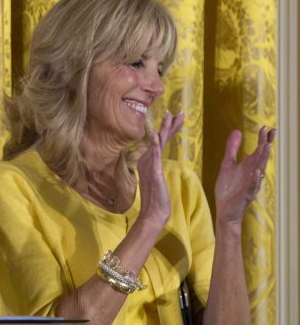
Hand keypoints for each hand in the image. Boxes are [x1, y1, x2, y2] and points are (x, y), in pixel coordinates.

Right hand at [136, 111, 184, 229]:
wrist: (153, 213)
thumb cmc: (157, 200)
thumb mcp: (156, 181)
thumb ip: (154, 170)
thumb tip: (155, 164)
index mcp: (150, 162)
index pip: (161, 141)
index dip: (168, 129)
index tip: (175, 117)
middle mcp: (148, 161)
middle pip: (160, 139)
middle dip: (168, 124)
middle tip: (176, 111)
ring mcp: (149, 166)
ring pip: (158, 143)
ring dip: (163, 129)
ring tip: (169, 115)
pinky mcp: (153, 172)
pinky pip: (154, 155)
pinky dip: (154, 144)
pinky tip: (156, 134)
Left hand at [215, 126, 275, 226]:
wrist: (224, 209)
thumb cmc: (228, 188)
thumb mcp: (228, 164)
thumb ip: (232, 149)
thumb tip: (237, 131)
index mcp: (249, 166)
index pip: (259, 150)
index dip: (262, 139)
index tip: (265, 127)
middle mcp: (253, 173)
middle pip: (262, 157)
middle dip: (265, 144)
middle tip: (269, 132)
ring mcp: (251, 184)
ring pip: (259, 169)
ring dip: (263, 158)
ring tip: (266, 146)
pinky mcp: (246, 194)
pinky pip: (252, 185)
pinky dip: (254, 178)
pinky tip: (256, 170)